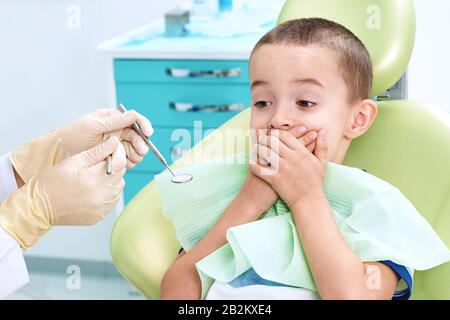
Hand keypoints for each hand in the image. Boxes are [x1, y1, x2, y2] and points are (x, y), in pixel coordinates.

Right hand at [0, 137, 126, 247]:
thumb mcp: (73, 161)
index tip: (112, 148)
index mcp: (95, 179)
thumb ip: (97, 152)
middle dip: (114, 165)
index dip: (118, 152)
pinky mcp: (100, 215)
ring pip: (118, 187)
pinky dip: (107, 192)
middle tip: (98, 163)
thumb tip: (114, 142)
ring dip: (111, 179)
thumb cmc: (51, 182)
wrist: (38, 208)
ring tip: (94, 177)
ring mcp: (102, 208)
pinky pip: (112, 200)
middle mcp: (102, 196)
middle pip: (121, 175)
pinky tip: (93, 189)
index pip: (120, 162)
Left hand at [56, 108, 152, 167]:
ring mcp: (116, 144)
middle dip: (141, 143)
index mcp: (113, 119)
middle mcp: (117, 131)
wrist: (60, 151)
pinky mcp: (114, 156)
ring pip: (134, 148)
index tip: (148, 132)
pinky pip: (127, 158)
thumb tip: (133, 114)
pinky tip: (127, 164)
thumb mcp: (93, 125)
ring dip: (137, 153)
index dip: (143, 125)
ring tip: (135, 158)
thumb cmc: (73, 133)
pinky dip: (130, 161)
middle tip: (141, 151)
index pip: (134, 120)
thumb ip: (114, 121)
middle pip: (136, 136)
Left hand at [250, 128, 327, 207]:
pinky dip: (253, 165)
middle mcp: (291, 158)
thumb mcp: (321, 163)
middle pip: (273, 141)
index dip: (276, 133)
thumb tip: (322, 131)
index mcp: (301, 152)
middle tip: (261, 140)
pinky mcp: (275, 179)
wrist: (309, 200)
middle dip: (265, 139)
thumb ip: (322, 146)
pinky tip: (251, 162)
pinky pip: (260, 169)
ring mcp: (282, 168)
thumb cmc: (316, 182)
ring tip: (256, 149)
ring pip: (265, 152)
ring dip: (258, 149)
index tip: (272, 135)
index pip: (284, 135)